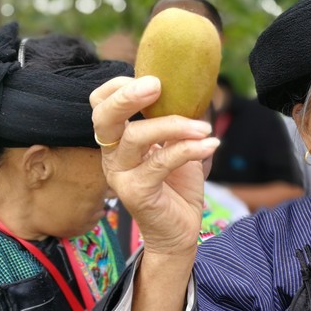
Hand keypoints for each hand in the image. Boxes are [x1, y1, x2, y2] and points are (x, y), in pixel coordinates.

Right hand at [91, 76, 218, 256]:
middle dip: (126, 97)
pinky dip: (187, 149)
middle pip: (103, 117)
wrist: (180, 231)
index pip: (100, 105)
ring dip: (173, 125)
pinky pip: (160, 162)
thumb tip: (193, 90)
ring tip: (204, 127)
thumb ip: (175, 123)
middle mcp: (112, 156)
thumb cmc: (177, 188)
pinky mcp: (136, 192)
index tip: (152, 79)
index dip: (118, 87)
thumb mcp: (176, 147)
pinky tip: (210, 145)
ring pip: (135, 137)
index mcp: (117, 141)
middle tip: (157, 84)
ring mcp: (120, 175)